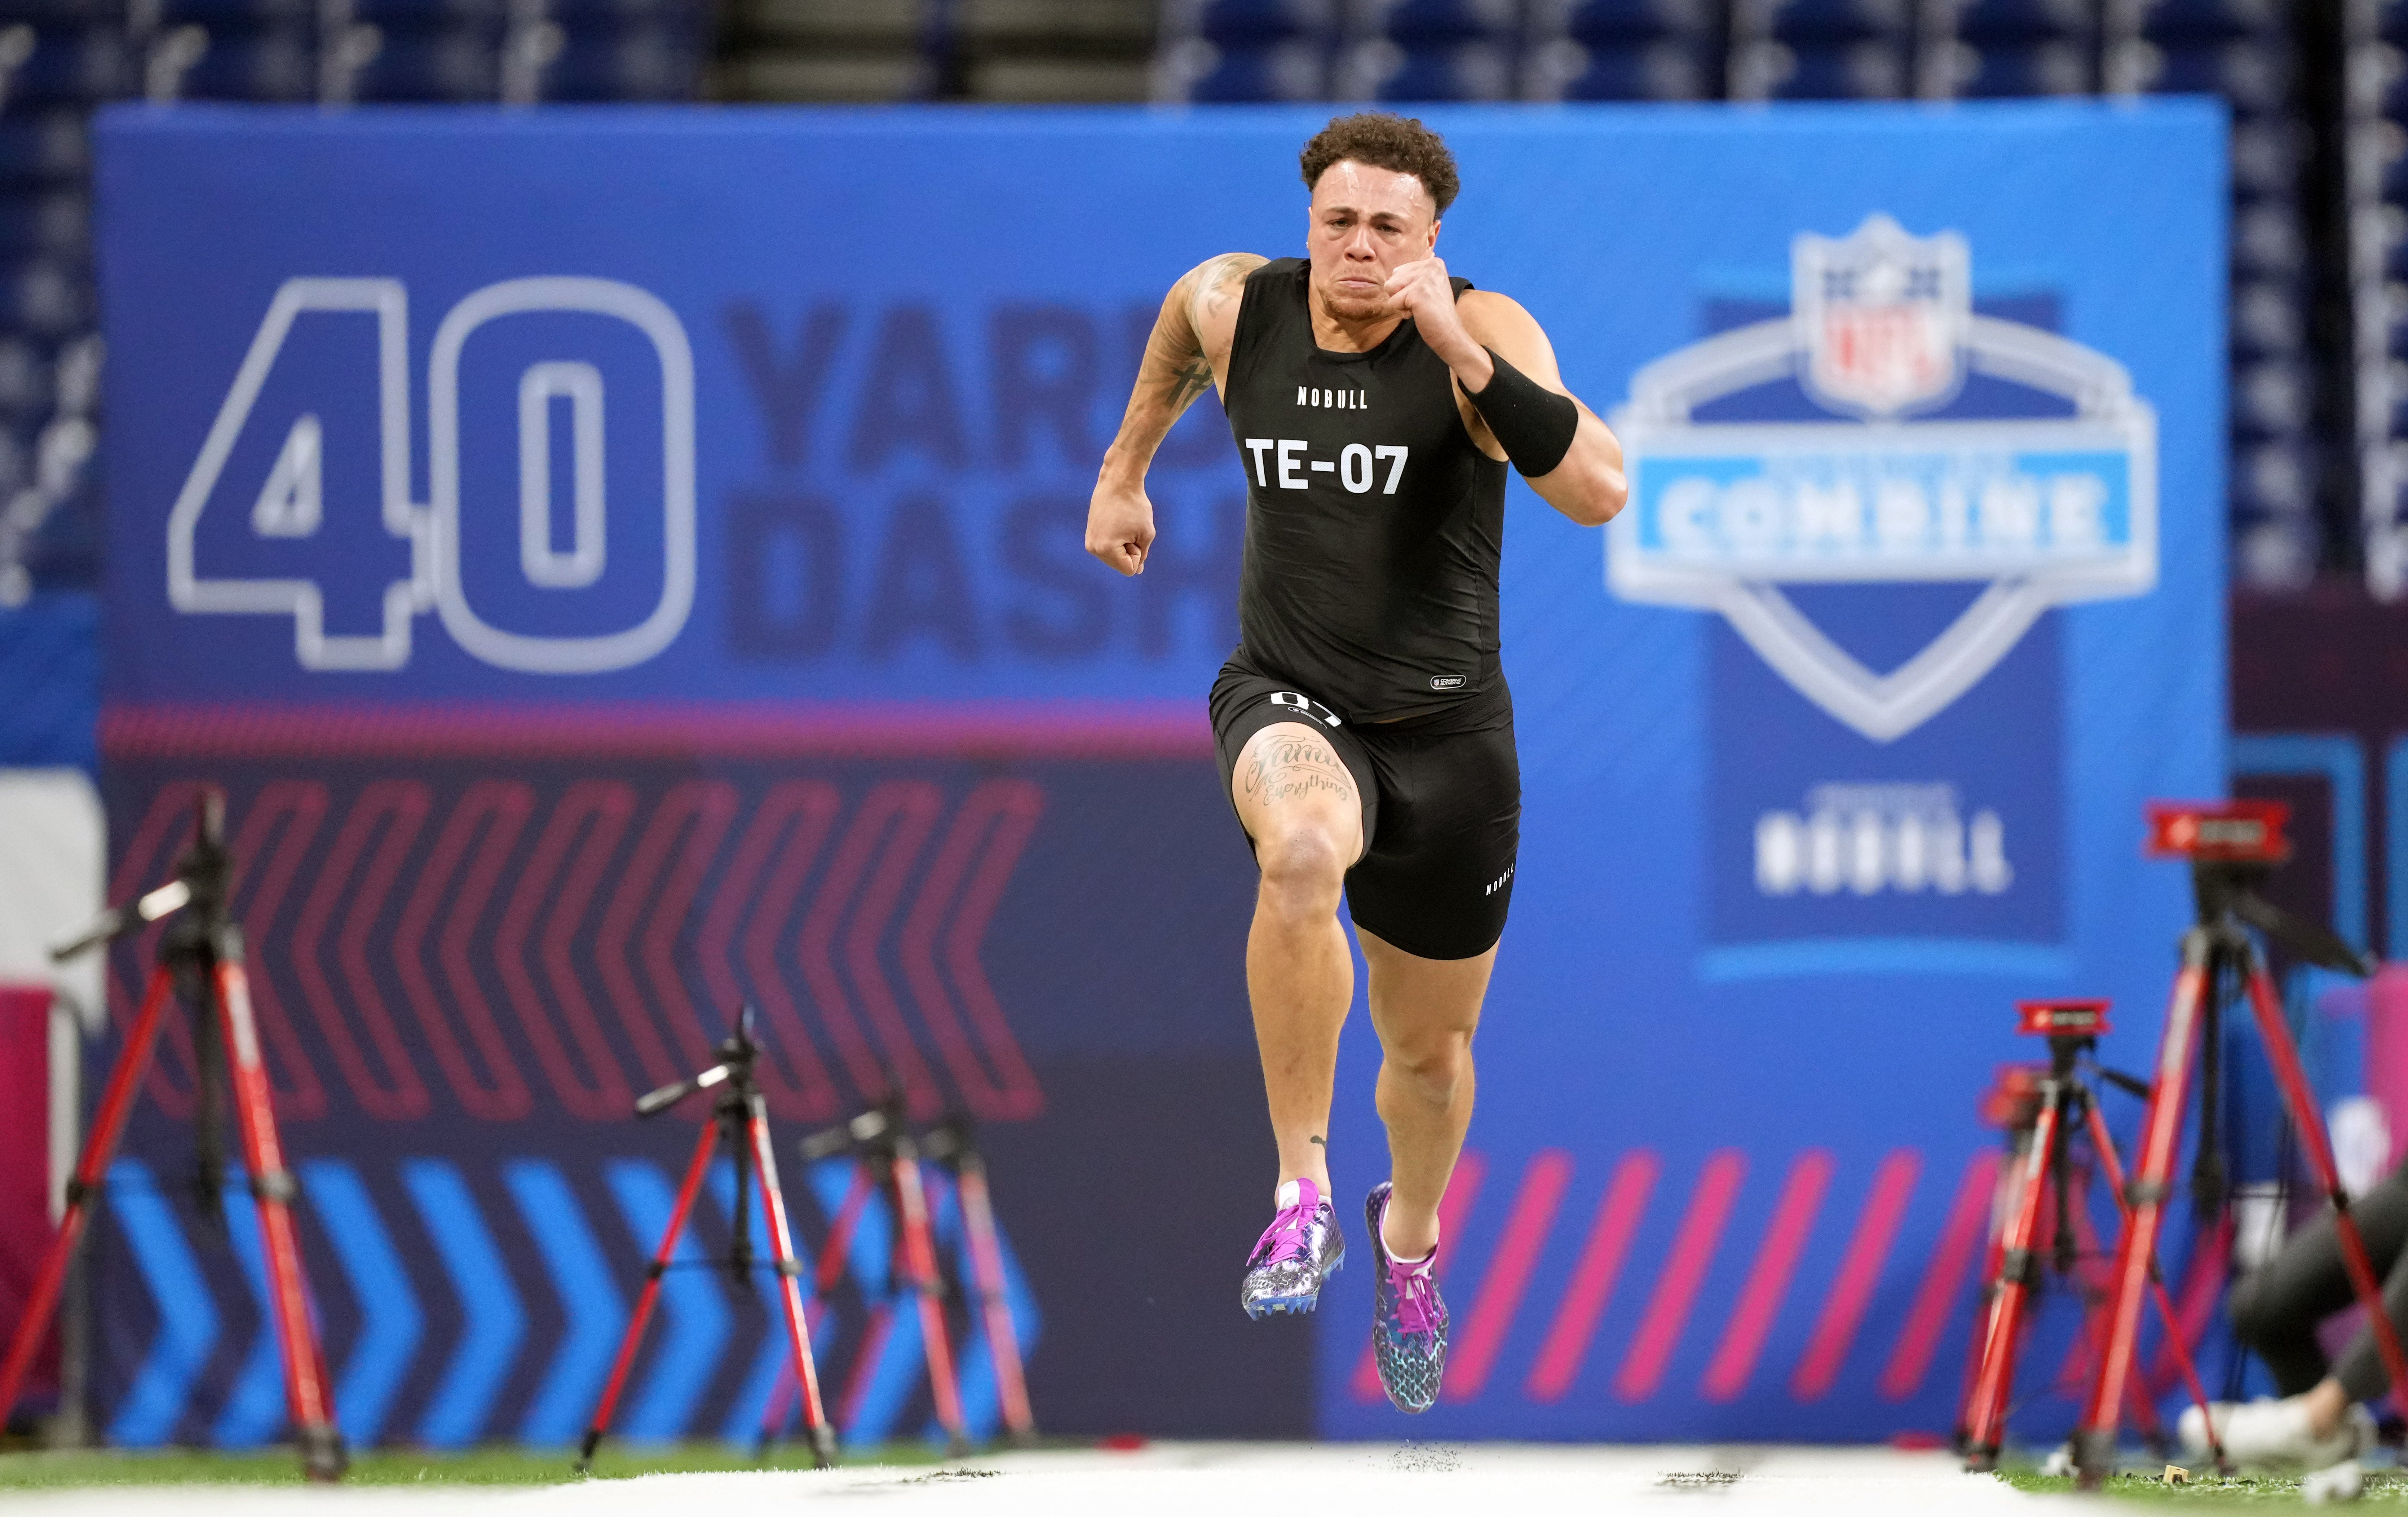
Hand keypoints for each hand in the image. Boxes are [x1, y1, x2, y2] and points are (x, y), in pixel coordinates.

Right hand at [1086, 473, 1155, 575]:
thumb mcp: (1146, 533)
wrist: (1118, 481)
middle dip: (1129, 550)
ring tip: (1121, 524)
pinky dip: (1116, 540)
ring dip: (1123, 545)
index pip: (1130, 569)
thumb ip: (1142, 555)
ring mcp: (1089, 542)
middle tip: (1127, 526)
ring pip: (1114, 557)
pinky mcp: (1089, 534)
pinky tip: (1116, 523)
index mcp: (1105, 549)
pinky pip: (1109, 548)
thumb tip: (1135, 571)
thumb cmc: (1135, 506)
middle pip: (1120, 565)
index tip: (1133, 533)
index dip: (1138, 553)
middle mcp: (1093, 548)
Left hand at [1383, 256, 1480, 372]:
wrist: (1448, 332)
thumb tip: (1394, 272)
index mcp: (1433, 262)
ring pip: (1390, 288)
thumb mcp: (1428, 285)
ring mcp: (1424, 278)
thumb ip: (1413, 275)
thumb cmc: (1435, 312)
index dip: (1405, 289)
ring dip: (1400, 303)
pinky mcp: (1417, 292)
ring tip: (1418, 308)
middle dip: (1401, 295)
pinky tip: (1418, 314)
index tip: (1423, 297)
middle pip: (1392, 278)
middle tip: (1421, 304)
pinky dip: (1402, 312)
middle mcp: (1430, 266)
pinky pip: (1392, 302)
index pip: (1398, 271)